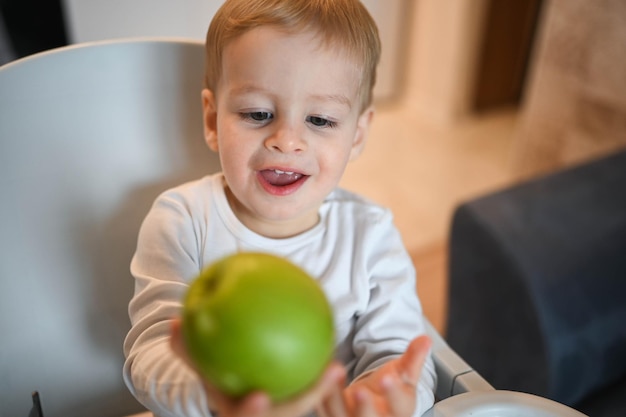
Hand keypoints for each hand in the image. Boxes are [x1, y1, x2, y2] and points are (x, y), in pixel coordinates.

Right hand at [170, 318, 345, 416]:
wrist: (235, 396)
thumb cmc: (217, 380)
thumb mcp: (200, 366)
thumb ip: (187, 349)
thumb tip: (174, 321)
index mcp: (236, 413)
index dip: (251, 412)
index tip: (260, 395)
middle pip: (286, 416)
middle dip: (309, 399)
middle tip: (333, 369)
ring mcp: (282, 414)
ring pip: (307, 407)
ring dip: (325, 390)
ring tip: (339, 365)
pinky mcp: (297, 407)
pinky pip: (312, 391)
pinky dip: (323, 376)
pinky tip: (334, 349)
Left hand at [317, 336, 430, 416]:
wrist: (371, 408)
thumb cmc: (388, 391)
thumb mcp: (404, 376)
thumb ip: (414, 358)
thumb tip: (425, 338)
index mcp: (397, 412)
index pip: (399, 406)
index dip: (393, 394)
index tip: (387, 378)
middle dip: (364, 407)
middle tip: (358, 389)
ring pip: (340, 415)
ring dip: (333, 397)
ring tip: (333, 372)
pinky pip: (323, 408)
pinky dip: (318, 394)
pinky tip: (315, 374)